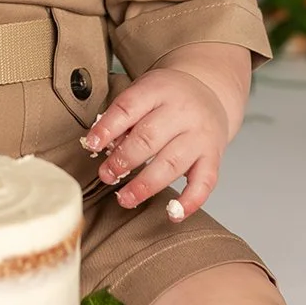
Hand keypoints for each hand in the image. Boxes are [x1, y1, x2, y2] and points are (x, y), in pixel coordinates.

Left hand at [80, 64, 232, 220]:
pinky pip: (205, 182)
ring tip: (125, 198)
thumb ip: (125, 117)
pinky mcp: (214, 156)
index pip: (129, 107)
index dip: (107, 127)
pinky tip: (172, 214)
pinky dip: (189, 202)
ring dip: (145, 185)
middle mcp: (182, 111)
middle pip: (149, 137)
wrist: (211, 91)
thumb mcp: (145, 91)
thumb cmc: (169, 97)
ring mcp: (200, 135)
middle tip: (107, 175)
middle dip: (123, 160)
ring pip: (172, 163)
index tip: (91, 144)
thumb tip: (102, 146)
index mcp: (158, 90)